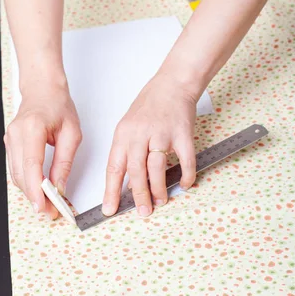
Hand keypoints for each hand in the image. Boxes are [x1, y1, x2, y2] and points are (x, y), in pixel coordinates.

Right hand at [4, 77, 81, 218]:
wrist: (42, 89)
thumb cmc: (58, 105)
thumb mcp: (72, 133)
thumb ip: (64, 162)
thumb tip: (59, 188)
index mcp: (32, 128)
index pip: (31, 165)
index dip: (36, 190)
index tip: (44, 207)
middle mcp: (16, 134)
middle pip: (21, 175)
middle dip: (35, 197)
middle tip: (52, 211)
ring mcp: (9, 139)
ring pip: (16, 175)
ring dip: (30, 192)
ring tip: (48, 204)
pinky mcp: (9, 144)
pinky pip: (15, 169)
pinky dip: (27, 182)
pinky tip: (39, 189)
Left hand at [102, 72, 196, 217]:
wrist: (172, 83)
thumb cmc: (150, 105)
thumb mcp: (130, 125)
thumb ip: (128, 152)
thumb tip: (130, 184)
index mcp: (124, 133)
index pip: (114, 166)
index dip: (111, 190)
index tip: (109, 209)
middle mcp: (140, 134)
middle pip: (135, 170)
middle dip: (138, 196)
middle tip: (142, 212)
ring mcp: (162, 133)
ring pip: (156, 168)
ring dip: (158, 189)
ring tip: (160, 202)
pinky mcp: (182, 133)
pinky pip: (185, 160)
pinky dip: (185, 175)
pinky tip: (184, 184)